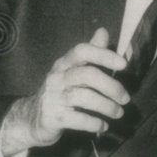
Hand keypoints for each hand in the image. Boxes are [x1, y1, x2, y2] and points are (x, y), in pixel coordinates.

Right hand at [0, 27, 129, 156]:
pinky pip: (78, 119)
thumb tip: (103, 31)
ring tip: (118, 113)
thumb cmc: (59, 92)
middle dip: (111, 86)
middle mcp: (57, 78)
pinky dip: (94, 123)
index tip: (123, 64)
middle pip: (87, 75)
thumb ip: (90, 53)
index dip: (103, 55)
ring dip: (107, 106)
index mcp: (64, 64)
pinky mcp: (52, 118)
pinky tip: (103, 125)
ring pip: (84, 97)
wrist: (30, 120)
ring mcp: (53, 98)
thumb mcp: (72, 71)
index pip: (82, 51)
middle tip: (126, 98)